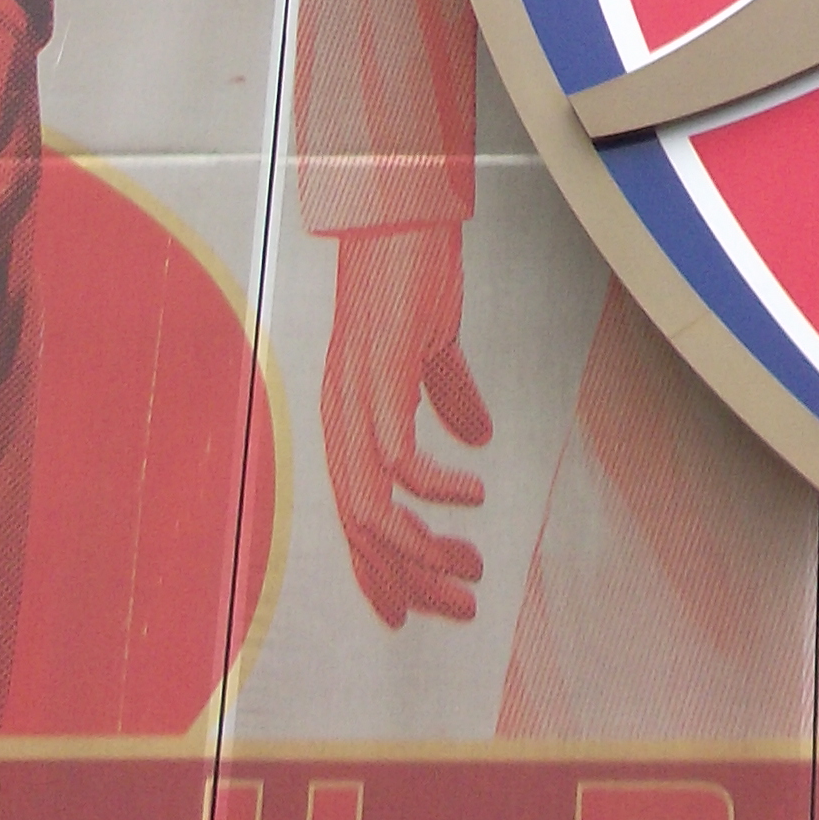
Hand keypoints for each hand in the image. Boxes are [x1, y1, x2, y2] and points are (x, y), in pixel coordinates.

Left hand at [322, 222, 492, 625]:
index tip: (412, 612)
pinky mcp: (378, 376)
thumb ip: (447, 392)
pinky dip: (432, 489)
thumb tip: (477, 436)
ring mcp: (354, 399)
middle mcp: (340, 417)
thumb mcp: (432, 343)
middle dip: (408, 580)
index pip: (356, 514)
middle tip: (457, 606)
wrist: (401, 207)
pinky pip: (395, 459)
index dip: (379, 571)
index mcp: (349, 416)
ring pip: (370, 508)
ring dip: (420, 550)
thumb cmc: (410, 268)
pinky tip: (472, 495)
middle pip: (360, 528)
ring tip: (469, 567)